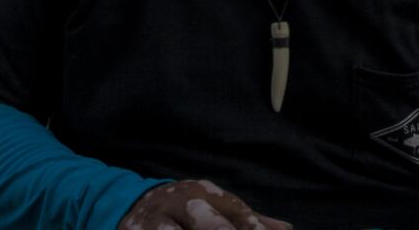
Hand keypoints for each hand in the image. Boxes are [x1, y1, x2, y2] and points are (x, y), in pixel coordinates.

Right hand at [119, 179, 290, 229]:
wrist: (132, 204)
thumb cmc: (185, 209)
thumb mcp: (215, 207)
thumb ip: (248, 219)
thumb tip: (286, 229)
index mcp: (204, 193)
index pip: (233, 209)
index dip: (251, 225)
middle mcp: (181, 203)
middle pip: (203, 218)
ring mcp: (155, 220)